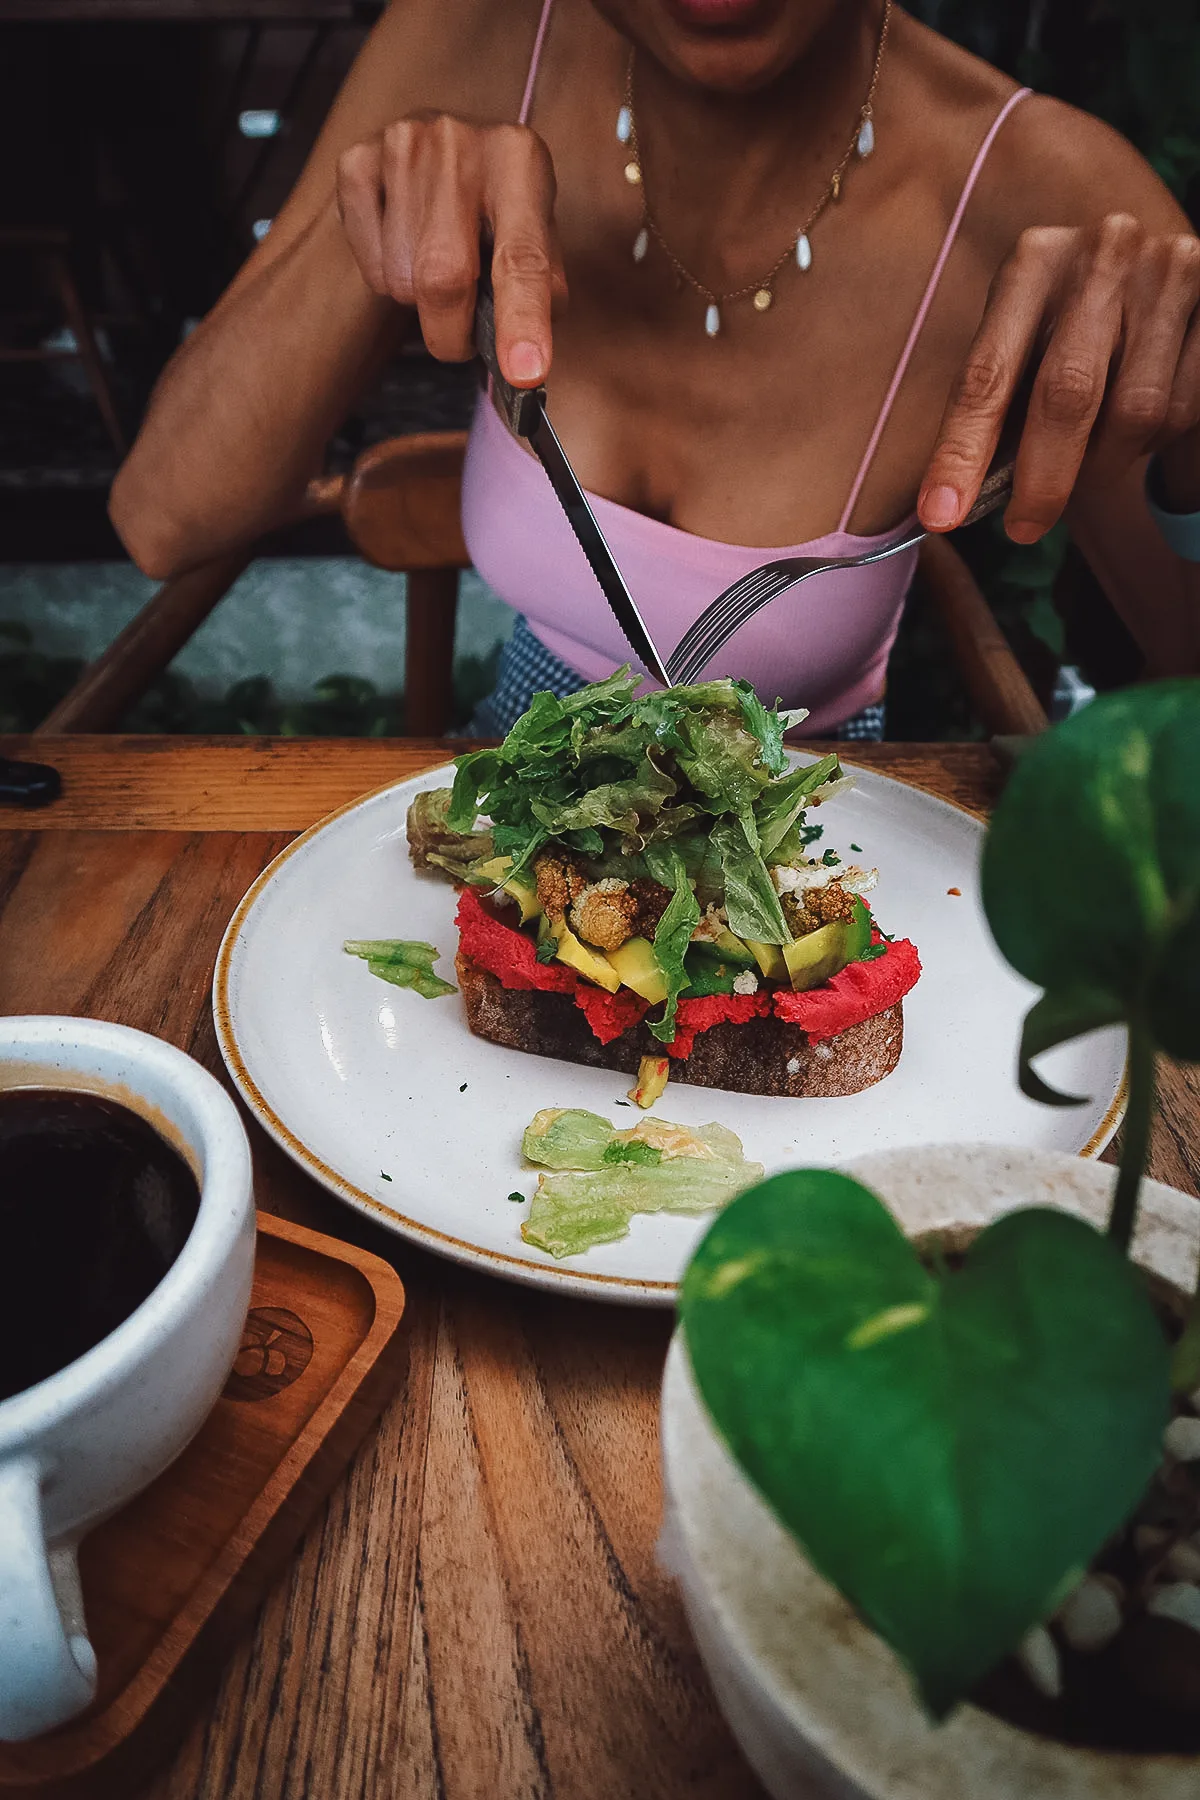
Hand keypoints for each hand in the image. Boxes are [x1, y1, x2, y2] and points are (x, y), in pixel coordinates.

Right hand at [335, 113, 566, 387]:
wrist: (451, 145)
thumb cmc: (499, 201)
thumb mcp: (538, 234)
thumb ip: (540, 292)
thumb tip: (523, 359)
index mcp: (519, 160)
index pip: (521, 257)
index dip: (521, 322)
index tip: (523, 373)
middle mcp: (459, 142)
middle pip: (444, 279)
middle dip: (452, 333)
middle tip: (461, 338)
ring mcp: (401, 146)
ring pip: (400, 280)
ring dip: (418, 300)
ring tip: (435, 262)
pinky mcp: (356, 160)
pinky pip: (368, 264)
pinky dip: (386, 276)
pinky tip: (404, 244)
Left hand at [919, 214, 1199, 541]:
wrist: (1157, 267)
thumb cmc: (1071, 318)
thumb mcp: (1025, 334)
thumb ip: (1000, 400)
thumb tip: (958, 497)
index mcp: (1033, 261)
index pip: (988, 374)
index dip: (962, 452)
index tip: (942, 515)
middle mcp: (1103, 255)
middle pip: (1068, 395)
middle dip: (1042, 479)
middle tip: (1023, 528)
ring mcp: (1169, 274)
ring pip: (1135, 412)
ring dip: (1105, 463)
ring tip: (1089, 465)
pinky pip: (1185, 407)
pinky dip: (1152, 441)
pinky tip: (1135, 432)